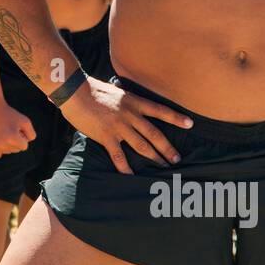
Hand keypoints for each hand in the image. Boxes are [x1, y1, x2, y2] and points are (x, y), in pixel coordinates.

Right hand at [0, 99, 36, 157]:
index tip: (16, 128)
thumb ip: (31, 135)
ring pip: (7, 152)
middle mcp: (1, 144)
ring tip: (2, 131)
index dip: (22, 136)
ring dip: (7, 144)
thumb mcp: (26, 121)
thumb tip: (24, 146)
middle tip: (9, 128)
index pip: (24, 146)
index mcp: (12, 138)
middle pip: (16, 150)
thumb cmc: (10, 115)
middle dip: (15, 140)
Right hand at [60, 76, 190, 172]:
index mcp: (134, 101)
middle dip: (168, 148)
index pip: (160, 110)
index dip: (176, 118)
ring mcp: (119, 126)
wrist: (74, 91)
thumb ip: (125, 99)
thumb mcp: (115, 91)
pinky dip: (125, 167)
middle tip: (177, 158)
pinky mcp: (106, 136)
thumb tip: (128, 101)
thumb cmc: (91, 89)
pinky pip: (119, 156)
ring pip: (142, 146)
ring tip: (162, 167)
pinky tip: (131, 176)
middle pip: (155, 134)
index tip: (190, 124)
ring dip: (154, 157)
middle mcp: (130, 115)